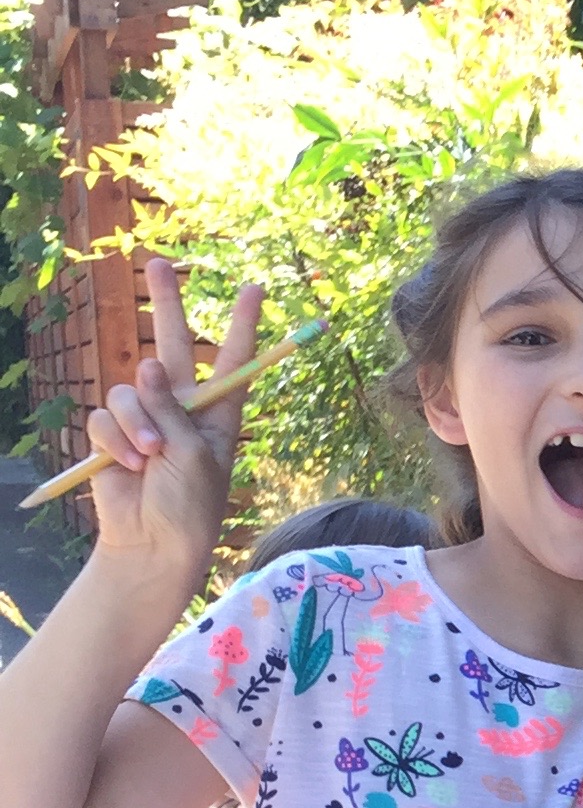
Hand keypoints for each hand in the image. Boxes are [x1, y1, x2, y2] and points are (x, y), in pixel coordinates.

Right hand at [87, 262, 262, 581]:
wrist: (151, 543)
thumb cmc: (189, 506)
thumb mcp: (194, 455)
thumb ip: (171, 409)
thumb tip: (145, 365)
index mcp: (217, 414)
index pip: (232, 362)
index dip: (242, 326)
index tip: (253, 289)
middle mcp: (180, 408)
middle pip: (171, 345)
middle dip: (165, 305)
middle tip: (158, 264)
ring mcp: (143, 418)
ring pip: (129, 389)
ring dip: (137, 423)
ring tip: (150, 457)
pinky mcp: (111, 433)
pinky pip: (104, 417)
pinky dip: (115, 440)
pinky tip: (127, 465)